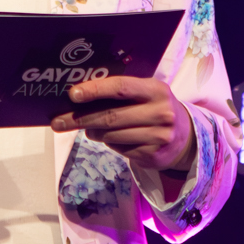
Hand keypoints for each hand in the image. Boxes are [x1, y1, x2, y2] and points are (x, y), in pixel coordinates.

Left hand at [50, 76, 193, 171]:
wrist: (185, 137)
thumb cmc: (154, 108)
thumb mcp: (146, 94)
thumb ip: (121, 92)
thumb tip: (80, 96)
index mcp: (156, 90)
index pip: (121, 87)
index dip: (95, 90)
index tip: (73, 94)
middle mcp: (160, 113)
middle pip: (111, 117)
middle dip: (80, 119)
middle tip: (58, 121)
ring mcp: (158, 137)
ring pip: (111, 136)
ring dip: (92, 132)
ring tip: (86, 128)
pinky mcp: (153, 156)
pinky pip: (119, 149)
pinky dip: (109, 143)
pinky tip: (109, 137)